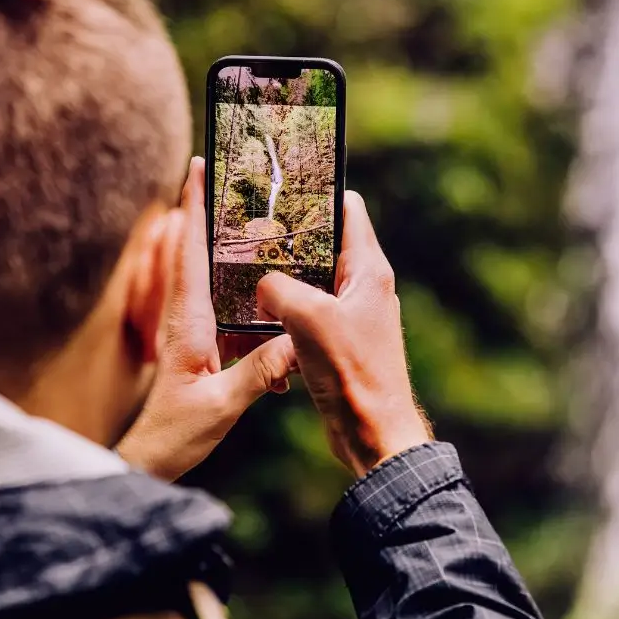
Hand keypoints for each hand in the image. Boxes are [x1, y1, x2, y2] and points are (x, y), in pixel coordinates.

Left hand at [117, 157, 296, 480]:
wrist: (153, 459)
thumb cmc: (177, 434)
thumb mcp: (220, 406)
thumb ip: (256, 374)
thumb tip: (293, 341)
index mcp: (189, 322)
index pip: (189, 251)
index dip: (192, 207)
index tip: (197, 165)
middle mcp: (186, 317)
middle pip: (194, 249)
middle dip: (206, 209)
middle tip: (227, 172)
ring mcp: (191, 329)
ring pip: (207, 273)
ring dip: (222, 243)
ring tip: (249, 215)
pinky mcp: (199, 344)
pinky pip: (220, 303)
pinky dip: (236, 287)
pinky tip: (261, 290)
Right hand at [256, 192, 431, 477]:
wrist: (373, 433)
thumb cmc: (352, 372)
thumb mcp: (308, 319)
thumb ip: (279, 289)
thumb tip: (261, 286)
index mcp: (368, 270)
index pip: (347, 210)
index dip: (316, 194)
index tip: (281, 185)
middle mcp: (365, 287)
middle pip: (322, 246)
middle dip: (287, 239)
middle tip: (249, 231)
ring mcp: (353, 316)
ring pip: (311, 283)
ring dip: (281, 281)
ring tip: (245, 273)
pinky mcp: (340, 342)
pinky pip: (306, 315)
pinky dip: (283, 314)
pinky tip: (257, 317)